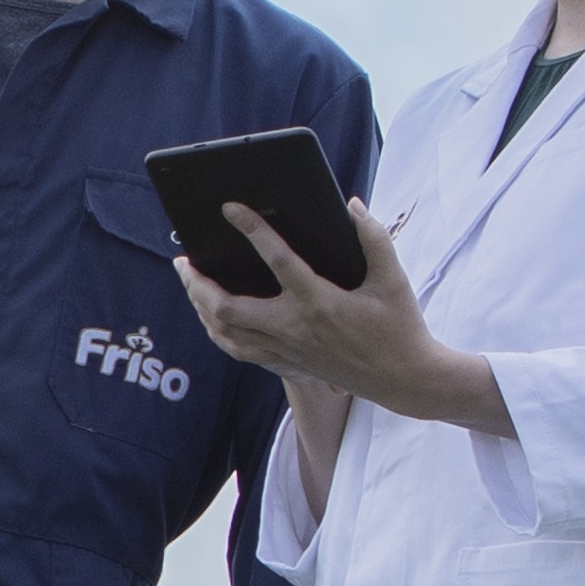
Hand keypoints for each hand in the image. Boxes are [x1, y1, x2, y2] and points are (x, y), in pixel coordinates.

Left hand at [173, 202, 513, 440]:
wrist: (403, 379)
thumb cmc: (398, 326)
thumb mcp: (393, 278)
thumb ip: (373, 237)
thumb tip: (351, 206)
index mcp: (319, 301)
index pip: (276, 259)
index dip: (252, 230)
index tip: (229, 208)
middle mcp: (294, 328)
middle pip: (226, 307)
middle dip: (197, 282)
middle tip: (182, 258)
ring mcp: (286, 350)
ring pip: (225, 332)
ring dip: (199, 306)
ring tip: (190, 282)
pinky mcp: (286, 364)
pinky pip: (237, 350)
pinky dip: (216, 331)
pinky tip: (209, 315)